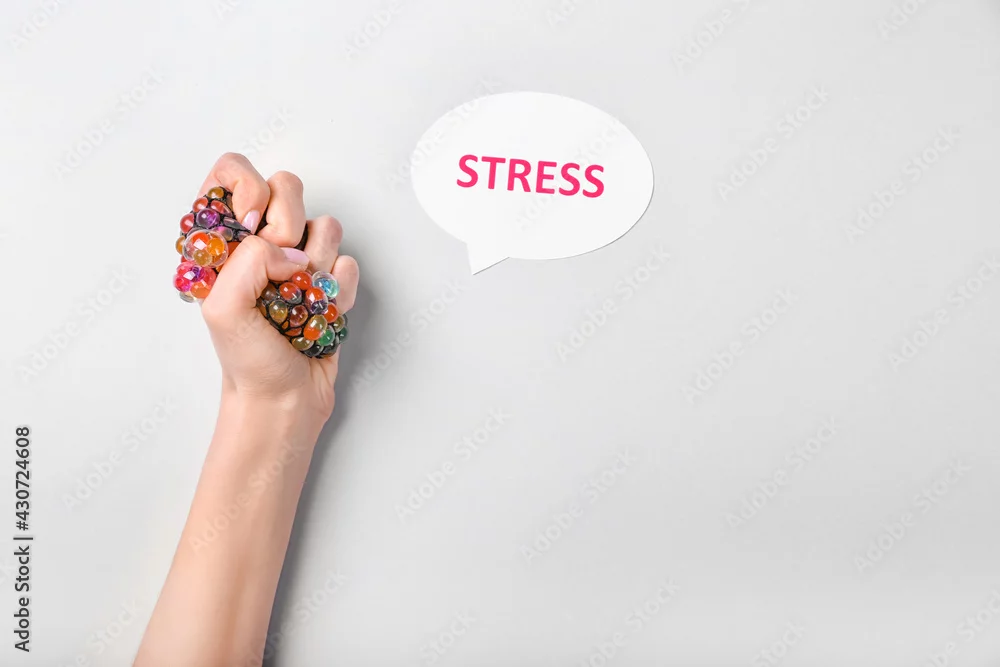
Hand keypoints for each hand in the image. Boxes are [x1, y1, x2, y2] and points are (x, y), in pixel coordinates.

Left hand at [197, 153, 359, 421]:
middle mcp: (261, 241)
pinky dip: (338, 291)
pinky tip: (320, 314)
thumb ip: (249, 262)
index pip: (233, 172)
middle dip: (288, 229)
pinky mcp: (331, 280)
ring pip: (327, 225)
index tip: (252, 226)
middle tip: (277, 270)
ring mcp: (298, 259)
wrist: (285, 400)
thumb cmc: (247, 361)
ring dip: (316, 267)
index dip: (249, 189)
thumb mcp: (223, 309)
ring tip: (299, 300)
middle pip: (288, 186)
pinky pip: (349, 262)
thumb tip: (293, 251)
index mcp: (224, 239)